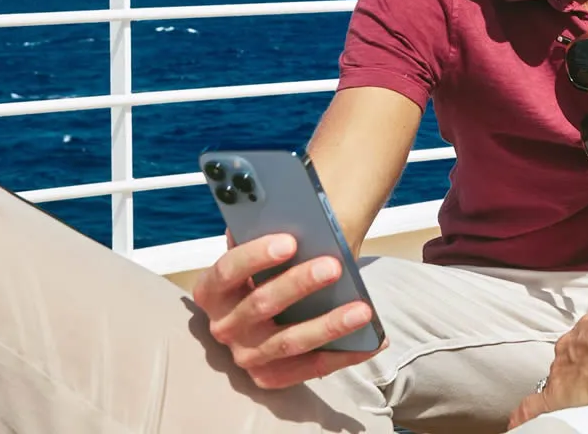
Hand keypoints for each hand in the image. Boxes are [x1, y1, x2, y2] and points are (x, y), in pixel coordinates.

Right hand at [193, 232, 384, 389]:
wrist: (262, 320)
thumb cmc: (264, 276)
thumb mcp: (257, 256)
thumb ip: (261, 235)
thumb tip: (282, 211)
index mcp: (212, 290)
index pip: (227, 270)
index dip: (256, 255)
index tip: (290, 240)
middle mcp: (223, 326)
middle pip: (261, 304)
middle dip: (299, 284)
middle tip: (334, 266)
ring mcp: (246, 356)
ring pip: (289, 341)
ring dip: (329, 324)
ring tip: (363, 309)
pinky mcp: (271, 377)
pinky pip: (312, 367)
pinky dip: (346, 354)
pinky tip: (375, 340)